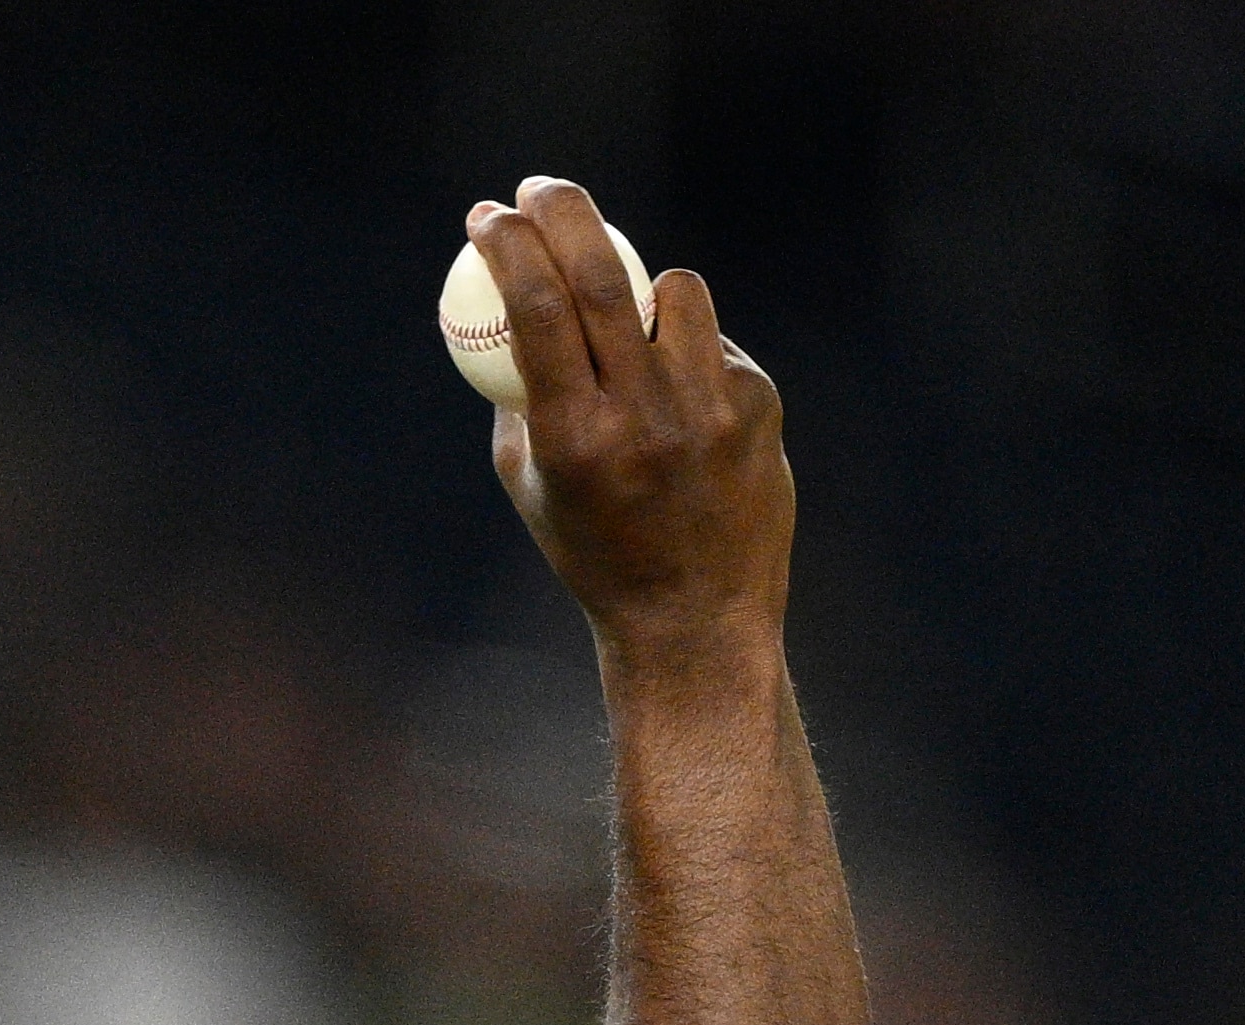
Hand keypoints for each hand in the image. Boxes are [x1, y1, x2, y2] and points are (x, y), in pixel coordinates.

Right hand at [469, 179, 790, 656]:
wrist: (694, 616)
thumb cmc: (593, 550)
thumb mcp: (531, 483)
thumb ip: (524, 396)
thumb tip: (510, 308)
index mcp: (573, 439)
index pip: (538, 310)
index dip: (510, 246)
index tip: (488, 215)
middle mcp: (642, 416)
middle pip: (602, 275)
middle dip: (563, 212)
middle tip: (539, 187)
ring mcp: (708, 407)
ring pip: (673, 291)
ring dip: (643, 289)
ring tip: (630, 330)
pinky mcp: (756, 403)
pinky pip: (710, 342)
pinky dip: (686, 353)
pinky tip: (684, 412)